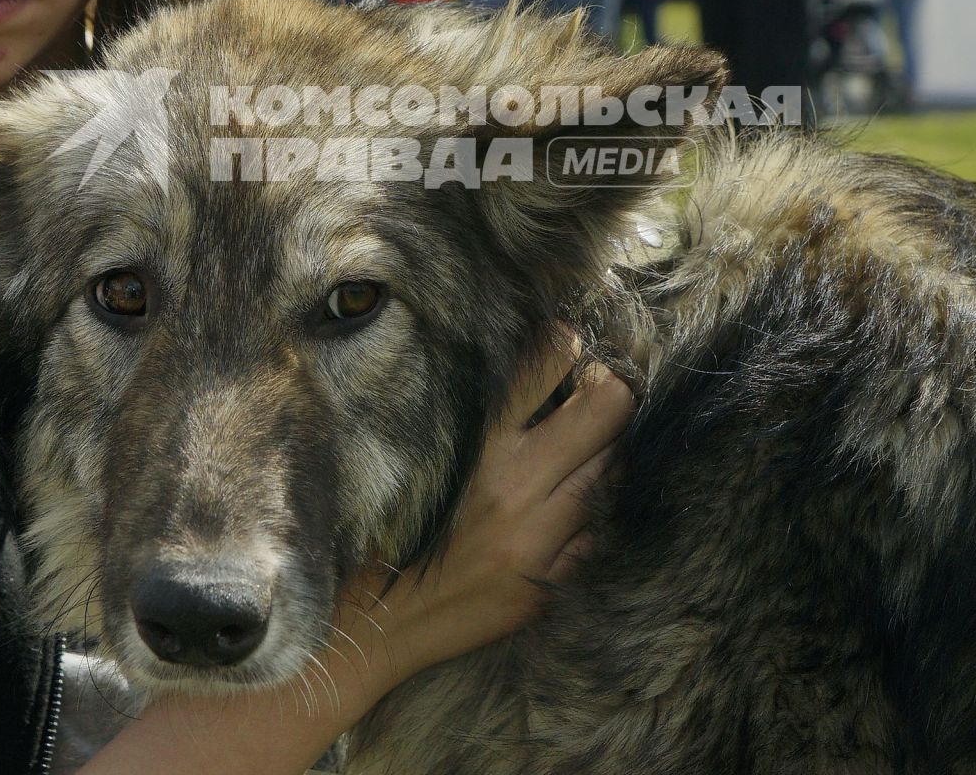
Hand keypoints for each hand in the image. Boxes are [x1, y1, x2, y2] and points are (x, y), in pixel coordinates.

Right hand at [73, 334, 631, 773]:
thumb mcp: (409, 451)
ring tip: (578, 447)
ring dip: (602, 452)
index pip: (547, 364)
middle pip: (608, 409)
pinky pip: (597, 530)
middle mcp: (514, 489)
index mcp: (474, 448)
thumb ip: (464, 412)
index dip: (566, 344)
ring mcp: (538, 541)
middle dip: (609, 389)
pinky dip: (590, 511)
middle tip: (595, 388)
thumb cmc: (374, 530)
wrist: (363, 631)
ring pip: (612, 468)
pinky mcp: (546, 583)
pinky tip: (565, 505)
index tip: (566, 344)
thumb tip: (517, 363)